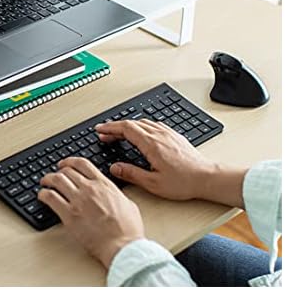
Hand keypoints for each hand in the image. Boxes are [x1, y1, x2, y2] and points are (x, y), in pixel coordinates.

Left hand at [38, 158, 144, 268]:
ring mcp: (78, 201)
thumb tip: (112, 194)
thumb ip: (116, 195)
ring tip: (44, 183)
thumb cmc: (128, 229)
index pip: (82, 164)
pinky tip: (42, 196)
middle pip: (67, 171)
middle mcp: (89, 189)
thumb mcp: (128, 203)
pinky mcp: (69, 215)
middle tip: (54, 175)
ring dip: (48, 179)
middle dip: (58, 171)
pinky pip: (50, 198)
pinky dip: (43, 194)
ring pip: (56, 181)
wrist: (122, 246)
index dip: (70, 161)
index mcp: (104, 185)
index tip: (65, 164)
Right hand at [94, 118, 246, 206]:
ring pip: (143, 123)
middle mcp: (159, 135)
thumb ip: (131, 173)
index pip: (126, 129)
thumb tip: (115, 168)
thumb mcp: (153, 183)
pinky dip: (141, 126)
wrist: (206, 177)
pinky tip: (141, 133)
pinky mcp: (175, 136)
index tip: (100, 130)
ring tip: (119, 135)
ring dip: (128, 126)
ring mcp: (168, 134)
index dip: (110, 128)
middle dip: (115, 128)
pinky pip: (154, 125)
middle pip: (132, 124)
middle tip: (105, 135)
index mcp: (151, 144)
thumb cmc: (183, 182)